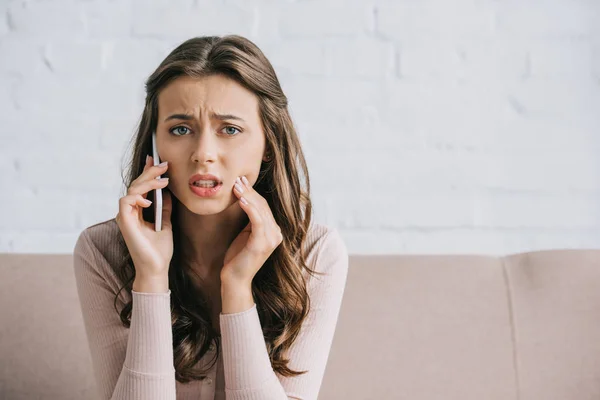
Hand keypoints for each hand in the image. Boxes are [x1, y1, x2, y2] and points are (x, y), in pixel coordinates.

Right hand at [115, 155, 172, 278]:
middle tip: (164, 164)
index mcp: (138, 211)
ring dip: (147, 182)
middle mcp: (130, 212)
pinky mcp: (124, 222)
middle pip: (136, 185)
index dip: (147, 172)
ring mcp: (126, 216)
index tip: (157, 160)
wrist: (157, 268)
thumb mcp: (166, 223)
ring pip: (132, 190)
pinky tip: (149, 200)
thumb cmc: (160, 250)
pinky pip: (126, 201)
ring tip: (163, 180)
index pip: (141, 187)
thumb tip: (168, 192)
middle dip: (150, 172)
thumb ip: (164, 208)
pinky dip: (137, 197)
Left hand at [221, 176, 282, 285]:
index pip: (264, 207)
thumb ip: (251, 221)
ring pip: (260, 211)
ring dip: (247, 196)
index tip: (241, 181)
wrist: (235, 279)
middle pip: (263, 206)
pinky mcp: (262, 243)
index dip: (253, 193)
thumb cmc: (238, 257)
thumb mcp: (246, 234)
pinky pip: (257, 220)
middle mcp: (276, 234)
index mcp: (274, 232)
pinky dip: (249, 208)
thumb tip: (245, 199)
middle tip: (237, 180)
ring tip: (235, 186)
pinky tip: (240, 199)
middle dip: (249, 191)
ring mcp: (271, 239)